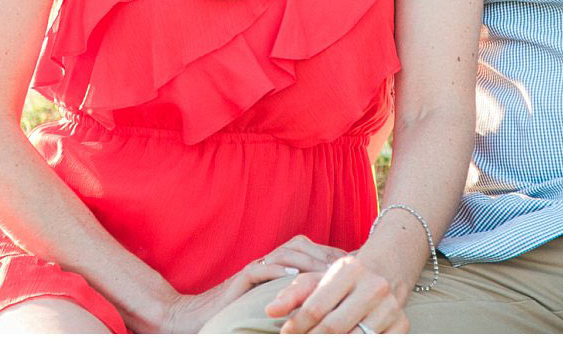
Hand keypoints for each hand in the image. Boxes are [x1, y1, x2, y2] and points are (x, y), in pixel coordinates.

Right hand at [153, 236, 345, 331]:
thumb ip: (301, 297)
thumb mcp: (280, 305)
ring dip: (309, 260)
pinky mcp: (242, 276)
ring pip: (287, 253)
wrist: (202, 316)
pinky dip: (278, 271)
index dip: (336, 256)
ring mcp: (256, 266)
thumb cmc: (244, 313)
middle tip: (351, 265)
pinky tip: (294, 277)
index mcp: (281, 264)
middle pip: (303, 246)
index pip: (314, 252)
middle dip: (327, 254)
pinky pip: (262, 269)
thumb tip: (335, 304)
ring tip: (329, 269)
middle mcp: (270, 261)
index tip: (360, 267)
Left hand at [268, 254, 409, 333]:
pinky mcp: (402, 325)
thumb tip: (271, 310)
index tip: (286, 334)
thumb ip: (293, 293)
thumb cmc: (344, 279)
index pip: (316, 307)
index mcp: (350, 270)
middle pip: (333, 327)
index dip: (297, 326)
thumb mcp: (319, 278)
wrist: (387, 271)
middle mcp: (374, 287)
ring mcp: (391, 307)